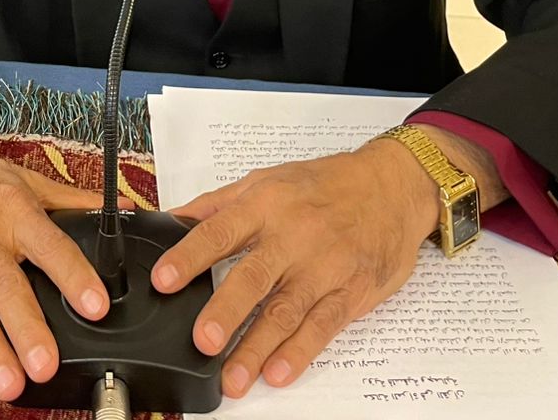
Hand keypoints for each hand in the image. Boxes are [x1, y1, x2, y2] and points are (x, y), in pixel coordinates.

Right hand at [0, 120, 112, 400]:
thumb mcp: (22, 179)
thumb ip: (69, 201)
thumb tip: (117, 210)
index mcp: (13, 210)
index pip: (50, 245)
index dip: (73, 276)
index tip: (96, 305)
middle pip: (6, 287)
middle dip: (26, 329)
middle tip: (44, 365)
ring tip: (8, 383)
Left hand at [153, 139, 448, 397]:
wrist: (393, 187)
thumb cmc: (326, 184)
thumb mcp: (267, 180)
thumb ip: (217, 204)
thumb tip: (170, 219)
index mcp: (265, 206)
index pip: (220, 232)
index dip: (189, 257)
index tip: (163, 280)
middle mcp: (293, 236)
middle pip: (254, 277)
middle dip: (226, 311)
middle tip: (203, 341)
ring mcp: (324, 266)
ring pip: (286, 311)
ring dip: (258, 347)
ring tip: (233, 378)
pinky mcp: (351, 291)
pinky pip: (323, 325)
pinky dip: (300, 351)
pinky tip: (279, 372)